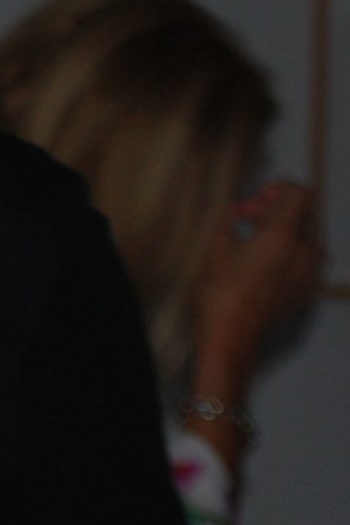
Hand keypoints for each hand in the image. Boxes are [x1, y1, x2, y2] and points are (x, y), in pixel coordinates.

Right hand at [192, 181, 321, 384]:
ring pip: (304, 236)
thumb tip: (233, 210)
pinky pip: (304, 257)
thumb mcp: (215, 247)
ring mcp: (309, 271)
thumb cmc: (220, 293)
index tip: (259, 196)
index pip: (299, 194)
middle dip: (274, 209)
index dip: (279, 188)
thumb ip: (228, 220)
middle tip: (245, 216)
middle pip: (301, 214)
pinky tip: (260, 261)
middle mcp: (304, 250)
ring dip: (281, 230)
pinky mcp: (306, 287)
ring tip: (251, 239)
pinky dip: (287, 250)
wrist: (232, 335)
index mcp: (283, 235)